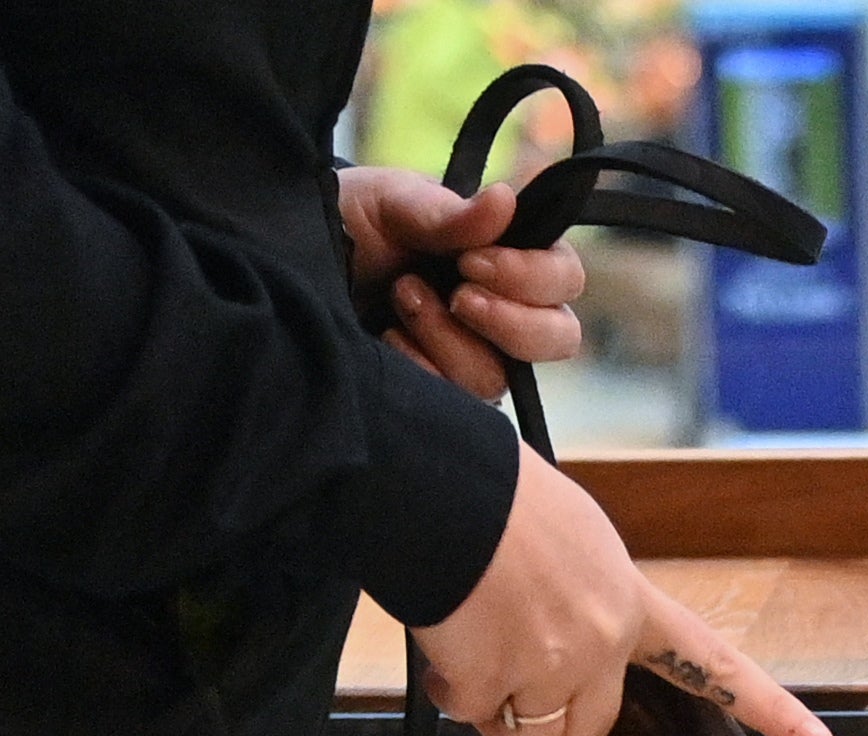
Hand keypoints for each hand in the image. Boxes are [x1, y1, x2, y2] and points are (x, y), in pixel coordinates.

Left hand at [340, 169, 583, 398]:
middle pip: (557, 338)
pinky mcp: (444, 394)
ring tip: (403, 297)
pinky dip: (420, 366)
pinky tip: (390, 336)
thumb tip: (505, 199)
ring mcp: (477, 357)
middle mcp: (506, 312)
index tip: (471, 262)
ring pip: (499, 375)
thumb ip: (449, 212)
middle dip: (510, 323)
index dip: (530, 277)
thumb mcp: (394, 203)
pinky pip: (455, 404)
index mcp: (511, 257)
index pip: (564, 278)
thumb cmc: (357, 222)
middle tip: (458, 296)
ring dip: (447, 339)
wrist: (303, 262)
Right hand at [413, 452, 834, 735]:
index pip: (710, 662)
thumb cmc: (491, 497)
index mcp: (629, 599)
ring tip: (470, 640)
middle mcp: (604, 640)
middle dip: (545, 718)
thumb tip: (554, 659)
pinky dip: (450, 687)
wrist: (439, 484)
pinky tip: (446, 636)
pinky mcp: (498, 684)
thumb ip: (586, 603)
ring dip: (494, 707)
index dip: (765, 706)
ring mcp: (555, 666)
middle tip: (507, 667)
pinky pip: (470, 714)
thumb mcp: (570, 539)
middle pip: (588, 729)